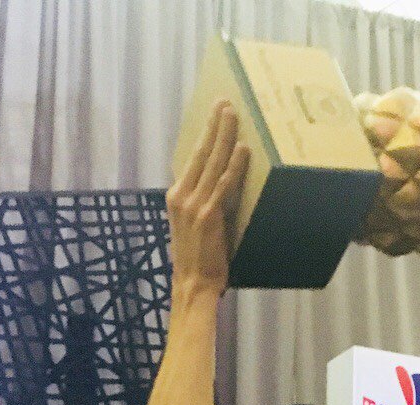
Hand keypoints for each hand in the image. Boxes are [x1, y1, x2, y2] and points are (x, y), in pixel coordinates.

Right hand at [166, 100, 249, 298]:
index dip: (204, 135)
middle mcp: (181, 195)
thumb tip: (224, 189)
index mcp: (176, 196)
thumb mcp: (196, 227)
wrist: (193, 286)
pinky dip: (234, 166)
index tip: (213, 115)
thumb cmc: (199, 261)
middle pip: (200, 152)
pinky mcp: (208, 215)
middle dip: (214, 126)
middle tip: (225, 103)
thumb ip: (205, 205)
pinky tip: (243, 149)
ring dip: (224, 136)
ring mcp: (193, 204)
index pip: (192, 158)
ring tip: (233, 115)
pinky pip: (223, 184)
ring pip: (212, 162)